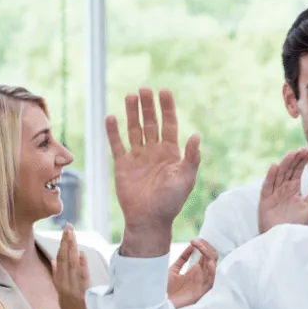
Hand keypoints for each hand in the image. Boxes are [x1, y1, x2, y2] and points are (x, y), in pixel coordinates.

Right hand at [53, 224, 95, 308]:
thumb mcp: (62, 295)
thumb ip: (58, 277)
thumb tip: (54, 261)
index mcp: (60, 285)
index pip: (60, 261)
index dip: (63, 245)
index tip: (66, 231)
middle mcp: (65, 287)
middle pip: (64, 260)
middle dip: (67, 242)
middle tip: (69, 226)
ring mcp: (73, 291)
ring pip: (71, 266)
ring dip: (72, 249)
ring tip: (73, 234)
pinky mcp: (82, 297)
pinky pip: (82, 279)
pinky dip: (82, 266)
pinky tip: (82, 255)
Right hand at [107, 88, 200, 254]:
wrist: (149, 219)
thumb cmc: (171, 202)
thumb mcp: (186, 179)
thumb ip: (191, 157)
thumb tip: (196, 135)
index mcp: (171, 153)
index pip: (169, 124)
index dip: (167, 108)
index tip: (164, 91)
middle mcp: (154, 152)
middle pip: (151, 123)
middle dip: (148, 106)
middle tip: (144, 89)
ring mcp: (138, 157)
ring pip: (134, 130)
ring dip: (132, 113)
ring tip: (130, 96)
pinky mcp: (123, 165)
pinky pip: (117, 145)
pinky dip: (113, 132)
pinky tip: (111, 117)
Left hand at [168, 238, 217, 308]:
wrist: (158, 303)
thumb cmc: (164, 289)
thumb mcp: (173, 270)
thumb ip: (182, 259)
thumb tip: (191, 246)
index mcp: (195, 271)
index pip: (206, 255)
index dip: (203, 246)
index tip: (194, 240)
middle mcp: (201, 276)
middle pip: (211, 258)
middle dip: (206, 247)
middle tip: (196, 241)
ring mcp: (202, 283)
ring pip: (213, 266)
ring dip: (208, 254)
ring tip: (200, 246)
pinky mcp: (201, 292)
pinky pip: (211, 280)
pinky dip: (212, 270)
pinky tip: (208, 261)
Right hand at [258, 147, 307, 233]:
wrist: (283, 239)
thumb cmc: (295, 224)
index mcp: (292, 188)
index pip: (297, 171)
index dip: (302, 160)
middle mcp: (282, 189)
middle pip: (288, 170)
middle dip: (295, 160)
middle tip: (303, 149)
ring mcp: (273, 194)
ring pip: (278, 176)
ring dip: (284, 165)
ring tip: (292, 154)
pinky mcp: (265, 201)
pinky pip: (267, 187)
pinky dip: (270, 177)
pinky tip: (274, 166)